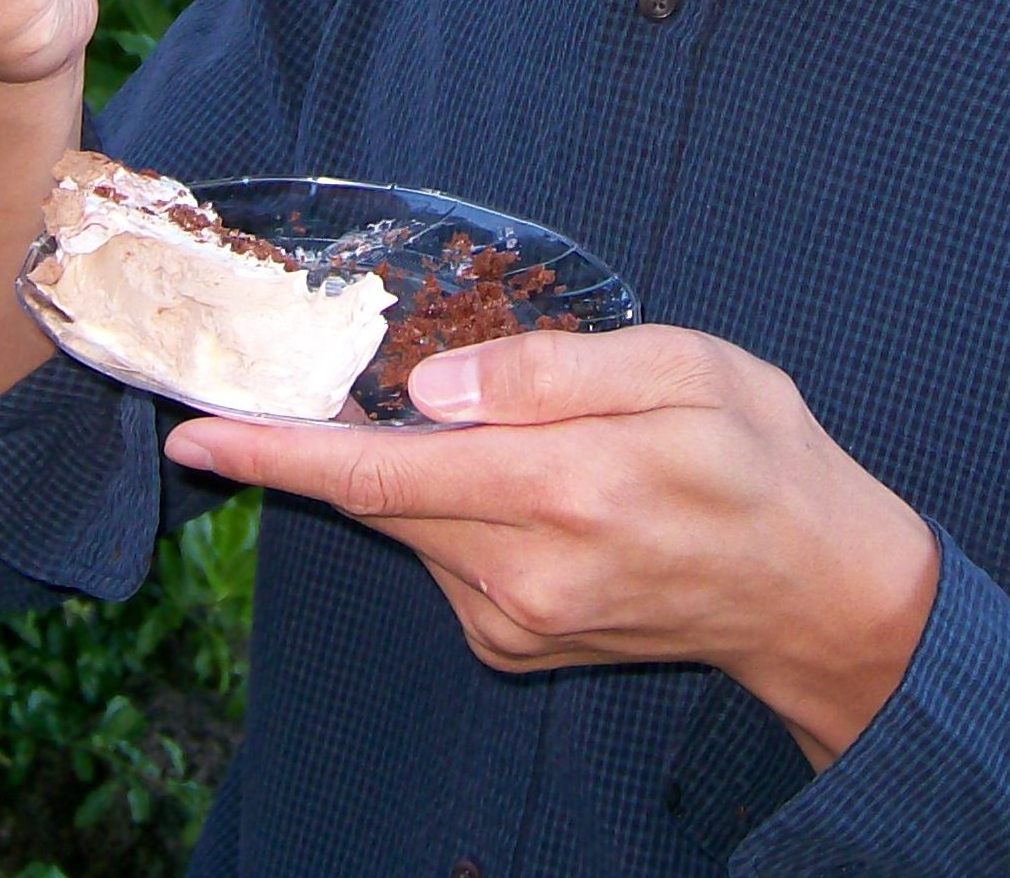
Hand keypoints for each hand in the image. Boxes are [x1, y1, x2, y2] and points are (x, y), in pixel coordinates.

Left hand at [163, 326, 939, 767]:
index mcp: (565, 490)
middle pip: (378, 497)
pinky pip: (447, 554)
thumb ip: (554, 371)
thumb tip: (433, 388)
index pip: (383, 470)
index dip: (279, 452)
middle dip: (321, 441)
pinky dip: (448, 503)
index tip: (195, 434)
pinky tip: (522, 476)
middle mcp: (523, 573)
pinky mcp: (516, 641)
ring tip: (486, 422)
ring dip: (404, 466)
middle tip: (290, 382)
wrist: (814, 590)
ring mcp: (515, 620)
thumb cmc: (760, 456)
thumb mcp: (686, 368)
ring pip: (412, 522)